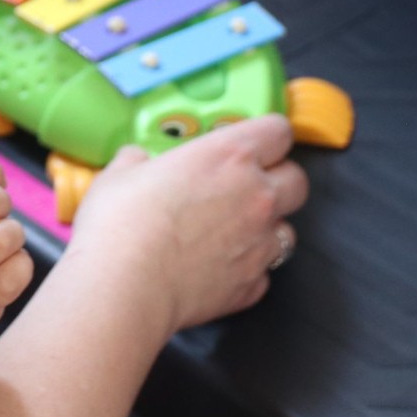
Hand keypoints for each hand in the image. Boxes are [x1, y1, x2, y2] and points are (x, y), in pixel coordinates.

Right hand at [66, 114, 309, 335]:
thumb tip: (136, 160)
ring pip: (287, 230)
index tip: (252, 141)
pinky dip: (246, 269)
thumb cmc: (121, 222)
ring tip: (230, 232)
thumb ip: (138, 160)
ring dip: (265, 228)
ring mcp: (260, 244)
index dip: (266, 135)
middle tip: (245, 185)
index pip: (277, 131)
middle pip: (297, 180)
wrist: (125, 285)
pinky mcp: (252, 285)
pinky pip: (263, 272)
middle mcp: (257, 196)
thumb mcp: (119, 173)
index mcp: (229, 156)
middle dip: (278, 180)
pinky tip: (216, 268)